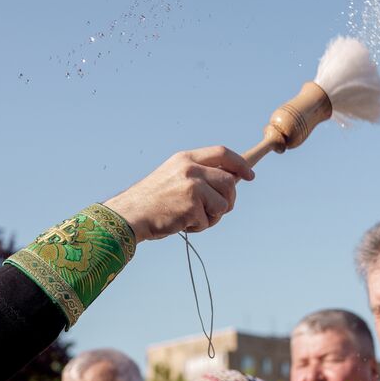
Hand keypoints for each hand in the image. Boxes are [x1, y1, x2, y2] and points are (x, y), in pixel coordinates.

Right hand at [104, 146, 253, 241]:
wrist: (130, 215)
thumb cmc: (152, 201)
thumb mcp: (173, 176)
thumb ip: (199, 175)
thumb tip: (231, 181)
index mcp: (185, 158)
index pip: (222, 153)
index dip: (239, 164)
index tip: (250, 176)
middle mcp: (190, 169)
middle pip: (229, 181)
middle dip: (229, 200)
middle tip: (218, 211)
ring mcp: (192, 186)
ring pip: (223, 203)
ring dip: (214, 217)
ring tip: (194, 219)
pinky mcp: (191, 206)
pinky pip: (209, 220)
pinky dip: (199, 227)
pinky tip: (182, 224)